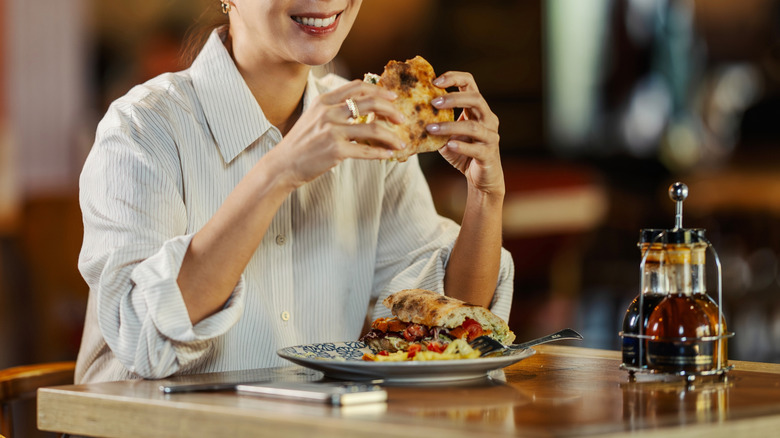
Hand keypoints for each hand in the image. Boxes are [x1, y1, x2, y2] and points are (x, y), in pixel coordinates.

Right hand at [274, 80, 405, 187]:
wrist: (283, 164)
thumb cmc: (301, 143)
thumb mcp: (314, 117)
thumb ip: (334, 109)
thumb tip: (362, 108)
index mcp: (324, 101)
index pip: (357, 87)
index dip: (378, 90)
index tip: (392, 98)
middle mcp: (328, 112)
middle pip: (369, 104)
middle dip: (390, 110)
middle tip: (401, 118)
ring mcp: (332, 131)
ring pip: (372, 130)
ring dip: (391, 136)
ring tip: (401, 142)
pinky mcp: (335, 150)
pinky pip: (366, 151)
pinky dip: (380, 153)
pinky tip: (389, 155)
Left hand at [427, 72, 504, 197]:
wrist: (481, 177)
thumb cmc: (463, 153)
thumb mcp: (446, 135)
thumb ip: (436, 124)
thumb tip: (408, 115)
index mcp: (477, 109)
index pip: (470, 83)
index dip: (454, 78)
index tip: (434, 81)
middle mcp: (487, 119)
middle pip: (475, 99)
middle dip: (453, 98)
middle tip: (433, 102)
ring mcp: (490, 136)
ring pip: (473, 126)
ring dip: (450, 126)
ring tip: (432, 128)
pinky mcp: (489, 154)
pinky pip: (476, 148)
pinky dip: (461, 146)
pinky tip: (449, 145)